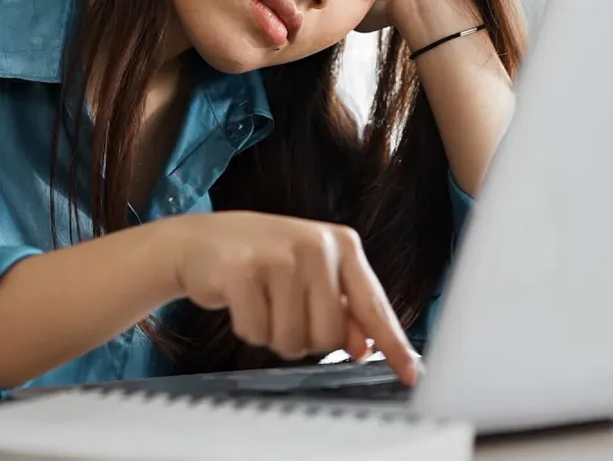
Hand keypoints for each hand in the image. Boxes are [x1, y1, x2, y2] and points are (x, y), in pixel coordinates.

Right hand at [161, 211, 421, 384]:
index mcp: (342, 244)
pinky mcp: (242, 272)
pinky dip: (248, 329)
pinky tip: (242, 301)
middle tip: (286, 311)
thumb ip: (342, 307)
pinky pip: (257, 333)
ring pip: (294, 340)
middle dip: (306, 338)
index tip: (411, 372)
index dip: (392, 344)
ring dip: (274, 336)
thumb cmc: (263, 257)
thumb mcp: (311, 273)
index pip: (373, 305)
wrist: (201, 240)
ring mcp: (278, 256)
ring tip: (263, 302)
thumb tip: (363, 347)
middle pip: (330, 335)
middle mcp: (315, 246)